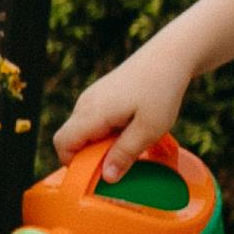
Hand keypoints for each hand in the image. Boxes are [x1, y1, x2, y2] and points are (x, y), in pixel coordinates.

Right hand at [55, 40, 194, 176]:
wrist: (170, 55)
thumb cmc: (161, 90)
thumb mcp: (149, 129)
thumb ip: (125, 154)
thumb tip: (106, 178)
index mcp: (92, 112)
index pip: (63, 144)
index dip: (74, 164)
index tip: (100, 173)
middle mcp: (85, 104)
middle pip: (71, 139)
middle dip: (90, 156)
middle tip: (121, 160)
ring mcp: (92, 97)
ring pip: (83, 131)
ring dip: (101, 144)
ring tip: (130, 142)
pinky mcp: (102, 95)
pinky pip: (93, 120)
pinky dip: (106, 132)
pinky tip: (131, 128)